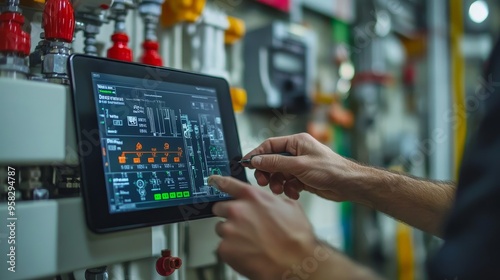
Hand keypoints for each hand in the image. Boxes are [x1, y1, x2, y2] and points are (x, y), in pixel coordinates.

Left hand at [210, 175, 379, 279]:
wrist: (295, 262)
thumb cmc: (296, 238)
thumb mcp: (289, 208)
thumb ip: (271, 201)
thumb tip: (268, 204)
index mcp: (252, 197)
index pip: (227, 184)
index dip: (217, 182)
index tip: (212, 181)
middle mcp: (237, 210)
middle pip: (219, 208)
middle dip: (228, 215)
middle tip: (242, 225)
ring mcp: (229, 230)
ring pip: (221, 229)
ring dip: (231, 235)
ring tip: (249, 243)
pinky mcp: (225, 249)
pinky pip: (223, 247)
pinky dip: (232, 251)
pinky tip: (247, 253)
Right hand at [244, 133, 357, 201]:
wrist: (348, 185)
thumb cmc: (330, 170)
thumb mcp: (299, 165)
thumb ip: (276, 163)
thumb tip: (257, 160)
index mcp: (297, 142)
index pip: (270, 145)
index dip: (257, 154)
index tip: (247, 163)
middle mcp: (297, 152)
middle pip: (272, 161)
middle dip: (267, 172)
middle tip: (264, 181)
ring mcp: (300, 166)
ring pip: (279, 174)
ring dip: (278, 183)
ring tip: (281, 189)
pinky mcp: (303, 178)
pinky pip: (288, 183)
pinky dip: (289, 189)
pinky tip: (295, 193)